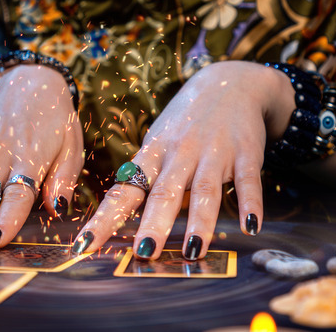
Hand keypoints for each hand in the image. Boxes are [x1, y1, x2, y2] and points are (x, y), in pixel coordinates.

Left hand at [71, 61, 293, 258]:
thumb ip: (145, 178)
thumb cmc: (185, 122)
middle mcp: (181, 152)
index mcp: (153, 153)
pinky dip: (250, 203)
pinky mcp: (245, 153)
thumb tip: (119, 217)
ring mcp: (214, 152)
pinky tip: (250, 226)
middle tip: (145, 252)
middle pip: (164, 191)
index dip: (105, 218)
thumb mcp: (158, 143)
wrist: (229, 82)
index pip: (124, 190)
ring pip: (204, 189)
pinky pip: (247, 180)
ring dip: (199, 221)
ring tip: (193, 250)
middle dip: (154, 222)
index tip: (86, 245)